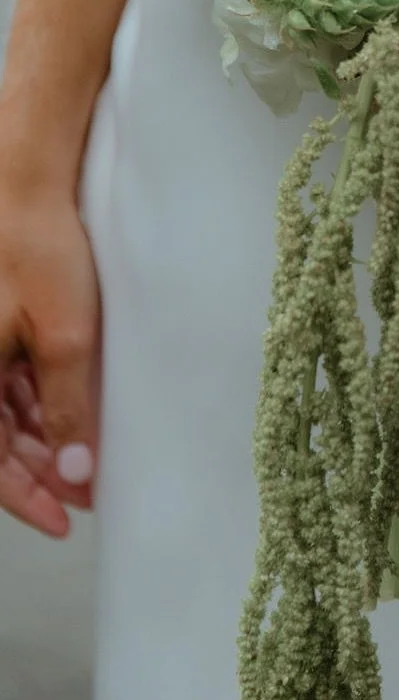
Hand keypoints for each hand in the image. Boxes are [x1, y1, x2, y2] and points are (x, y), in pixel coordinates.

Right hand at [0, 184, 100, 536]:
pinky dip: (37, 406)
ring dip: (43, 441)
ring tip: (89, 460)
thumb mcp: (65, 335)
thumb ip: (66, 408)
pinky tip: (71, 418)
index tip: (66, 520)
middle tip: (89, 492)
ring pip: (3, 416)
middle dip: (41, 472)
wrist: (23, 179)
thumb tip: (75, 473)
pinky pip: (7, 383)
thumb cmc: (36, 247)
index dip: (28, 499)